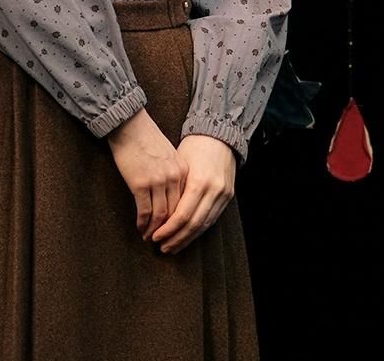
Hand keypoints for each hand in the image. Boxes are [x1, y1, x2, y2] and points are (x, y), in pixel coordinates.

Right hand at [106, 108, 188, 240]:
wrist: (128, 124)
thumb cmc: (145, 137)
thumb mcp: (168, 154)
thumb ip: (174, 173)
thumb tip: (171, 194)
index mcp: (183, 170)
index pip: (185, 202)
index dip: (180, 219)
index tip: (176, 229)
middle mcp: (174, 177)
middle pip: (175, 212)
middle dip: (170, 230)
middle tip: (164, 241)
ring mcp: (158, 181)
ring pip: (160, 215)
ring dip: (155, 230)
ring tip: (150, 237)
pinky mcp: (140, 184)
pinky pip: (144, 211)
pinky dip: (143, 223)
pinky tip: (140, 228)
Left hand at [150, 134, 235, 253]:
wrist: (218, 135)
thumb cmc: (193, 147)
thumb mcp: (179, 164)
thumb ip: (173, 188)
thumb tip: (159, 213)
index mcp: (198, 181)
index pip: (182, 215)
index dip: (168, 229)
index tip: (155, 236)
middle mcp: (213, 190)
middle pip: (194, 224)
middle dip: (177, 238)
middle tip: (162, 247)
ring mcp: (223, 194)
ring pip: (205, 225)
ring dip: (188, 238)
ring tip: (172, 246)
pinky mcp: (228, 196)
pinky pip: (213, 218)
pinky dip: (200, 230)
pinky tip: (188, 236)